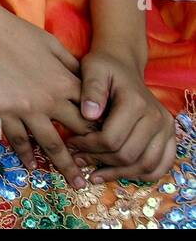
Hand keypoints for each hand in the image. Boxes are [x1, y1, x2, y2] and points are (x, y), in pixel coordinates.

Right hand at [0, 0, 94, 187]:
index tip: (111, 143)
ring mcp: (26, 108)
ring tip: (76, 183)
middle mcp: (50, 99)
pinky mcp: (3, 111)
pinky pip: (18, 139)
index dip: (104, 129)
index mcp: (65, 81)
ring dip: (65, 166)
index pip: (93, 112)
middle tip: (101, 171)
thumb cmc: (16, 31)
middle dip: (93, 154)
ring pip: (51, 144)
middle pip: (78, 134)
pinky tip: (32, 168)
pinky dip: (26, 156)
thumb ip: (72, 65)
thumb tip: (88, 81)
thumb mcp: (52, 43)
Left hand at [67, 48, 176, 184]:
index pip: (111, 139)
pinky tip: (118, 173)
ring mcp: (166, 129)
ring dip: (119, 174)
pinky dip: (140, 175)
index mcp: (136, 103)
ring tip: (95, 174)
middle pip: (128, 155)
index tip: (71, 144)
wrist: (124, 65)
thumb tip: (88, 114)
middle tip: (79, 159)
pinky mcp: (169, 137)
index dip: (88, 146)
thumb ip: (91, 89)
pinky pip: (160, 166)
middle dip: (100, 161)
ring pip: (146, 166)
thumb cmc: (104, 67)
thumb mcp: (93, 69)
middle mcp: (156, 118)